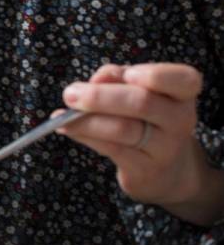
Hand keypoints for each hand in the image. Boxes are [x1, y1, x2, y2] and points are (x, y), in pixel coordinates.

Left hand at [57, 63, 223, 224]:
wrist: (166, 169)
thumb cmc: (144, 117)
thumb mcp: (135, 90)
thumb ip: (117, 78)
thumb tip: (96, 80)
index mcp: (182, 93)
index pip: (183, 80)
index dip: (156, 75)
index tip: (128, 74)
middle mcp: (181, 120)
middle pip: (142, 103)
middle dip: (99, 97)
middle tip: (70, 94)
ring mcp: (166, 148)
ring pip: (123, 129)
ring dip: (86, 120)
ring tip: (61, 115)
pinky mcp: (147, 170)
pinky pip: (111, 149)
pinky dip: (84, 136)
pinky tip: (67, 128)